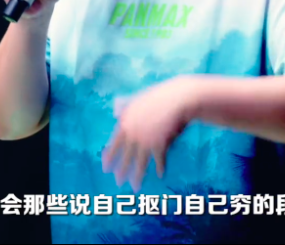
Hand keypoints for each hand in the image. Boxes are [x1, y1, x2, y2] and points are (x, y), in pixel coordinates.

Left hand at [101, 77, 198, 192]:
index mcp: (125, 122)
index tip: (105, 168)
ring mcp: (146, 140)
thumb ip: (126, 108)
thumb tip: (115, 112)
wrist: (179, 98)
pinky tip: (159, 174)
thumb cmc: (159, 97)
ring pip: (139, 163)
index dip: (109, 158)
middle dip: (121, 172)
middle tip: (117, 183)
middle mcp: (133, 133)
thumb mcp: (137, 100)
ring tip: (134, 187)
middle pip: (125, 157)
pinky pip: (158, 160)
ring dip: (137, 177)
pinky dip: (160, 168)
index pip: (113, 144)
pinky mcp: (160, 144)